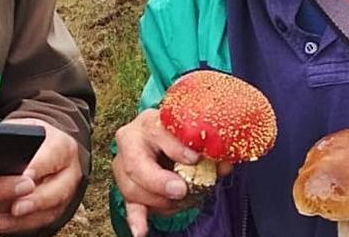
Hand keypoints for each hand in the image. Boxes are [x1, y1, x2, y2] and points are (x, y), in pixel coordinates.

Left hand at [0, 118, 84, 233]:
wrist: (42, 148)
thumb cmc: (28, 138)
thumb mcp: (22, 130)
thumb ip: (10, 140)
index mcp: (62, 146)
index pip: (53, 156)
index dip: (38, 167)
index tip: (24, 175)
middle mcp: (69, 172)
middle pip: (57, 190)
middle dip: (35, 201)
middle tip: (15, 207)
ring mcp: (64, 194)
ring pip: (49, 211)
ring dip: (23, 220)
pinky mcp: (54, 209)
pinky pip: (38, 222)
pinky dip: (18, 225)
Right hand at [113, 108, 230, 236]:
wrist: (161, 138)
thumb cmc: (179, 135)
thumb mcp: (194, 137)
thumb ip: (210, 150)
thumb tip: (224, 164)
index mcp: (151, 122)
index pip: (158, 132)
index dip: (175, 147)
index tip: (194, 159)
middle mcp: (131, 139)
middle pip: (136, 164)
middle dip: (158, 180)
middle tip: (180, 190)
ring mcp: (124, 163)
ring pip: (132, 187)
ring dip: (157, 200)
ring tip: (178, 201)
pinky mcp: (126, 185)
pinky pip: (129, 204)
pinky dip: (136, 219)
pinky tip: (141, 231)